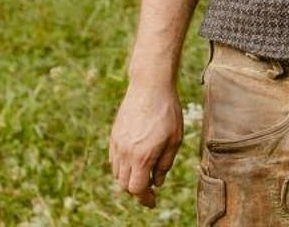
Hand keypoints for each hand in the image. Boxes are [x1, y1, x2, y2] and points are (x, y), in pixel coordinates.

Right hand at [109, 78, 183, 207]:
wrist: (149, 87)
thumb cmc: (167, 112)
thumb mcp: (175, 139)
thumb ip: (165, 164)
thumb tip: (157, 182)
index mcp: (142, 156)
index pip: (137, 189)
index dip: (145, 198)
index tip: (152, 202)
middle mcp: (125, 153)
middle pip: (125, 184)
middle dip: (137, 189)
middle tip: (150, 187)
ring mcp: (116, 145)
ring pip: (118, 173)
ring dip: (129, 178)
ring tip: (144, 172)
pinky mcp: (113, 137)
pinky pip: (114, 160)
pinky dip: (123, 166)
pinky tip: (136, 159)